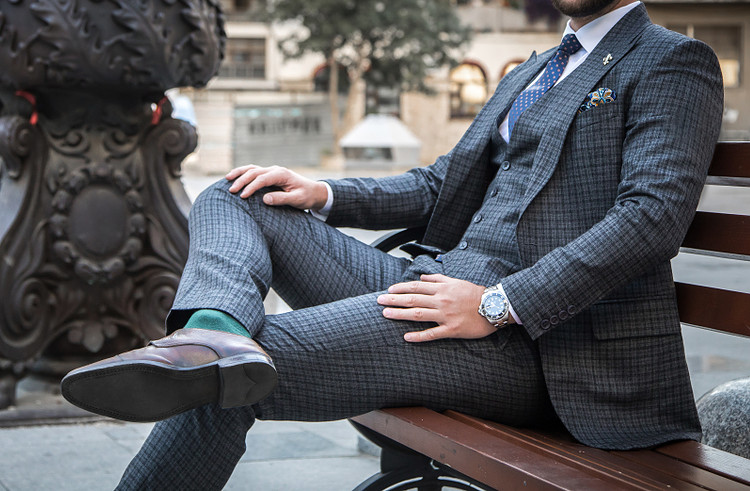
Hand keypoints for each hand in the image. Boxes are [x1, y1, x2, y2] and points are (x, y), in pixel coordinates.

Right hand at [226, 164, 328, 210]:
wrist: (314, 191)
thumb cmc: (306, 196)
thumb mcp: (297, 200)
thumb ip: (282, 199)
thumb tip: (265, 199)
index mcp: (282, 174)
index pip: (262, 179)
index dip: (251, 187)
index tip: (242, 196)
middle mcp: (275, 170)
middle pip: (254, 172)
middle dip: (241, 180)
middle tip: (231, 191)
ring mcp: (272, 171)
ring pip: (252, 168)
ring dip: (239, 173)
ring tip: (227, 179)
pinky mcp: (270, 175)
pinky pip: (254, 171)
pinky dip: (243, 173)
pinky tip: (234, 177)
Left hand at [378, 274, 508, 342]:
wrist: (494, 306)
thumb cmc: (476, 293)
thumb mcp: (456, 281)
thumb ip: (438, 279)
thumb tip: (422, 278)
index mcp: (442, 288)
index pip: (416, 287)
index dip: (401, 289)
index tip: (389, 291)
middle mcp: (441, 300)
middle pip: (413, 300)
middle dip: (394, 300)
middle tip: (379, 301)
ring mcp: (446, 315)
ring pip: (419, 315)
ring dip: (400, 314)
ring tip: (386, 314)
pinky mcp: (452, 329)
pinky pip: (433, 333)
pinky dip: (419, 336)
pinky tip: (406, 337)